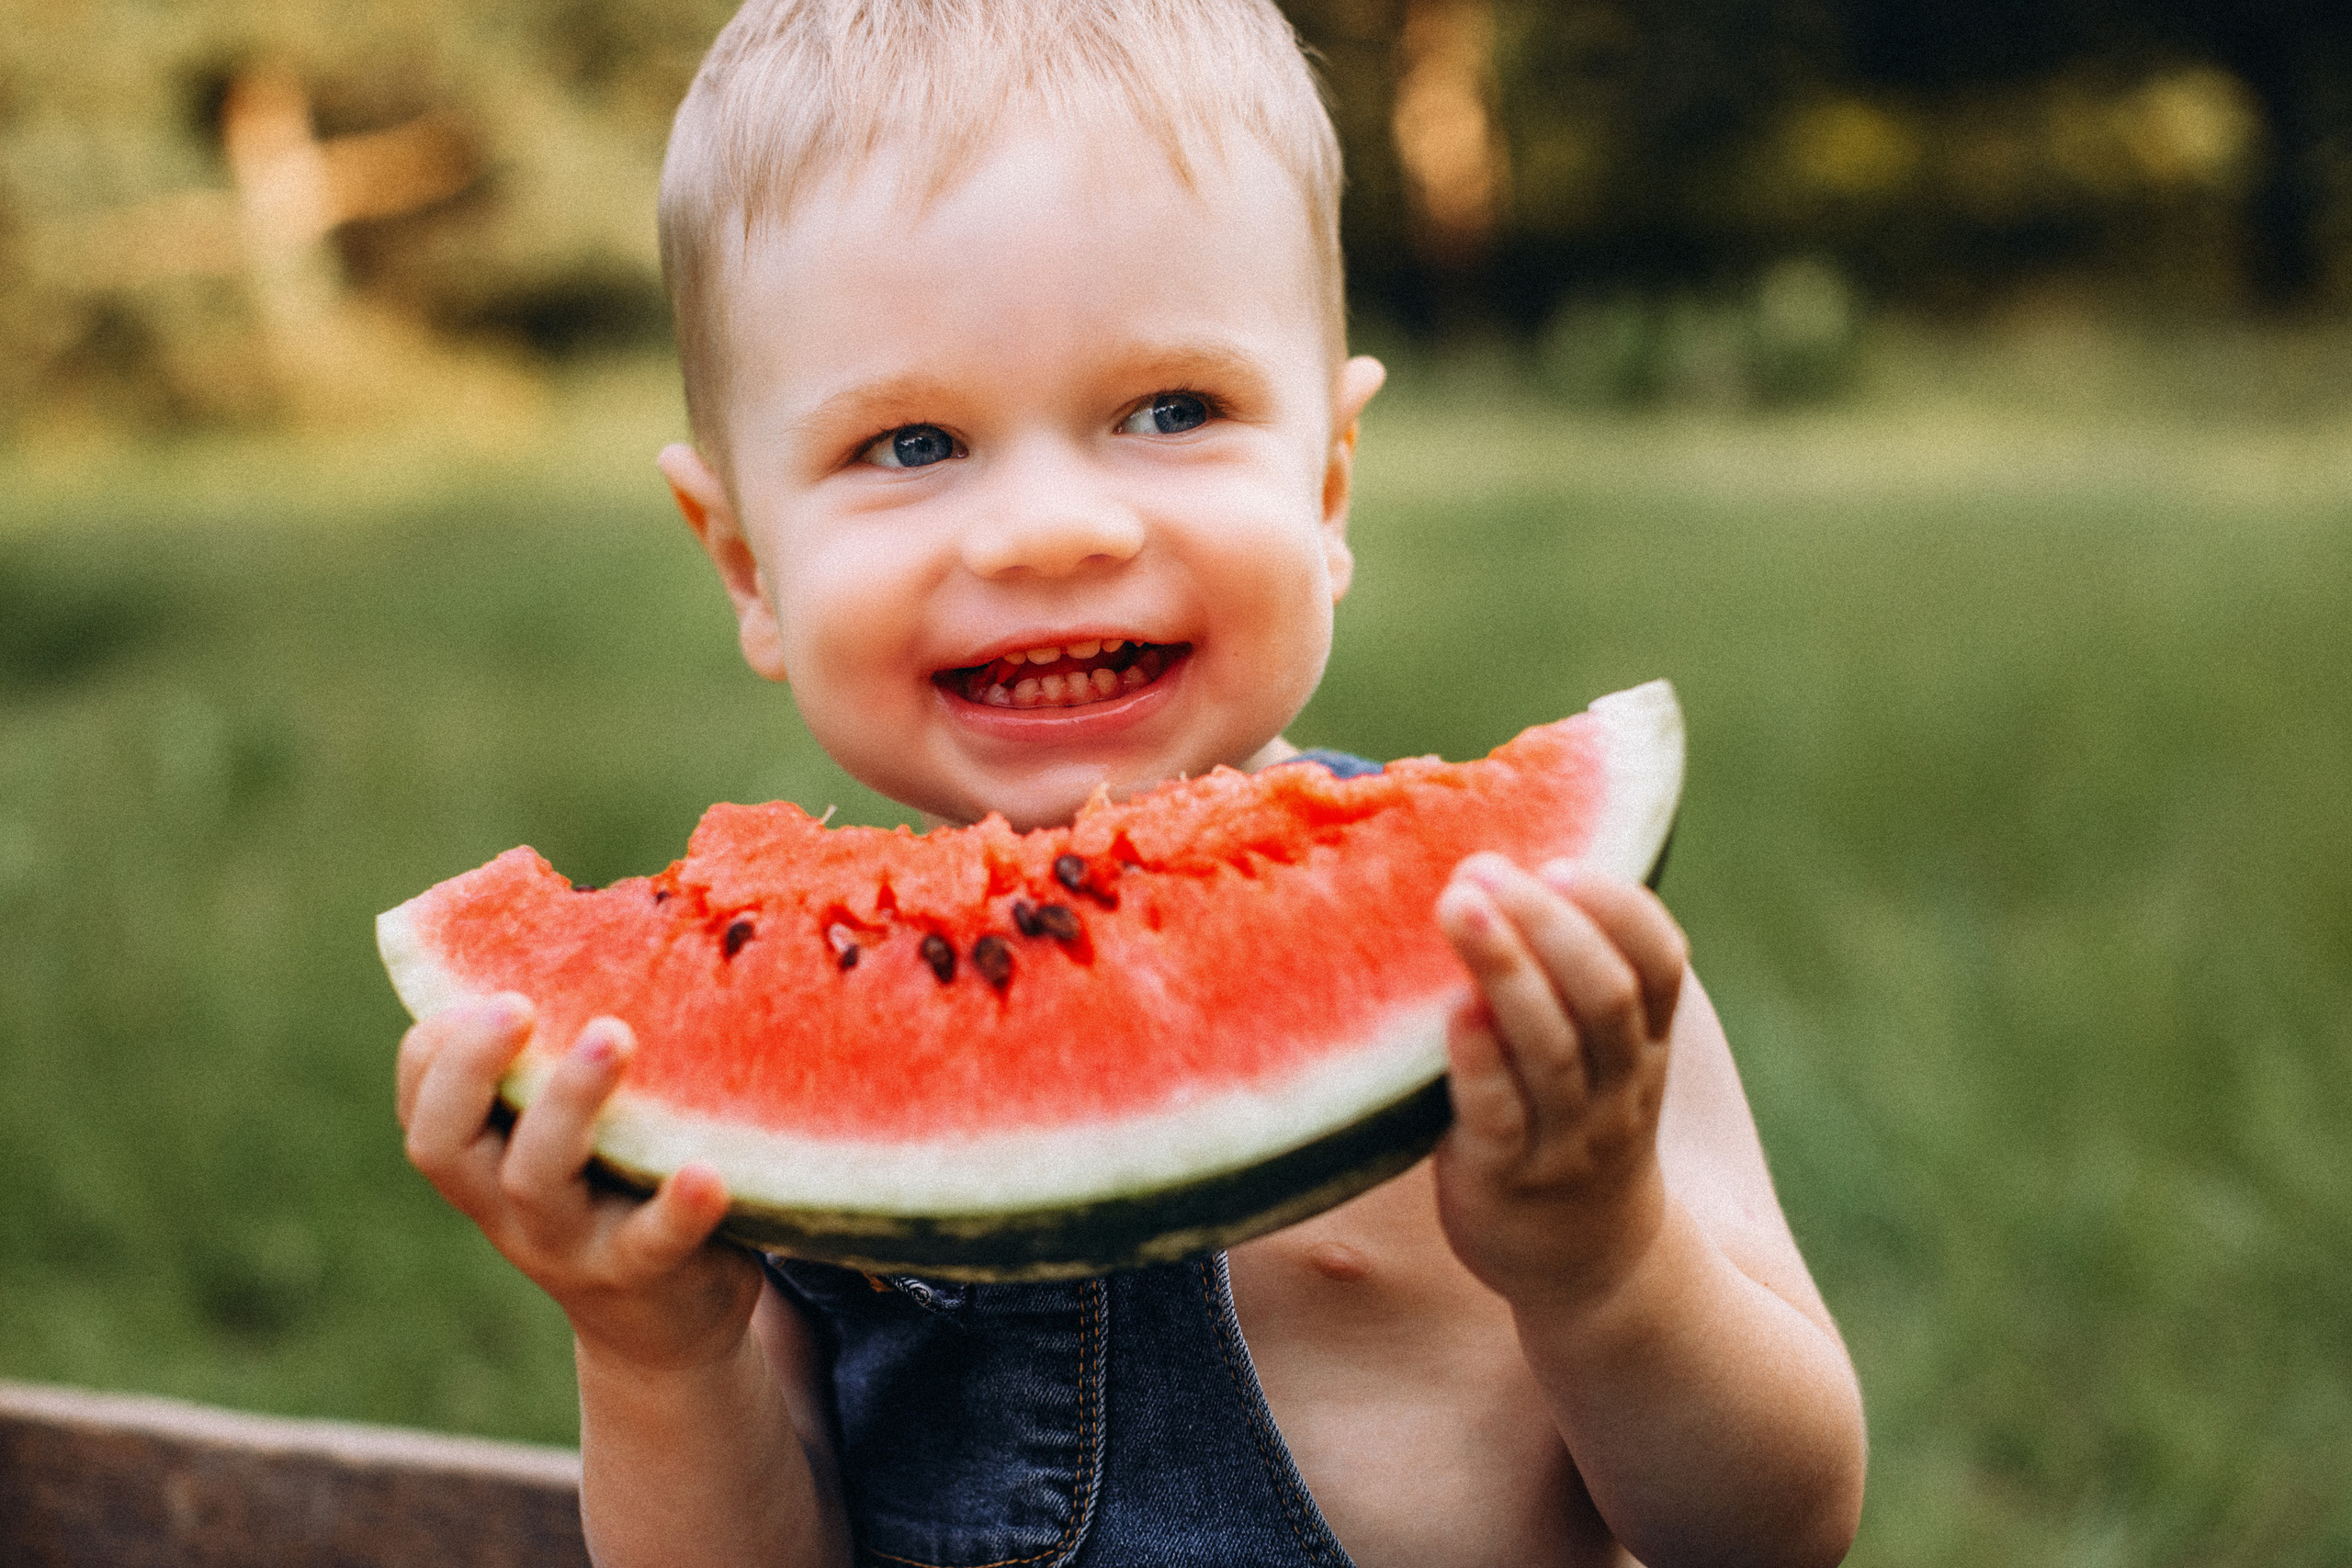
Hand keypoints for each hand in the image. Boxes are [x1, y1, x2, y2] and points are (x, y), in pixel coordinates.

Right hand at [395, 997, 765, 1372]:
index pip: (420, 1100)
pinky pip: (651, 1242)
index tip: (480, 989)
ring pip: (535, 1179)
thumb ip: (567, 1046)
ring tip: (612, 1035)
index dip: (434, 1048)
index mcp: (481, 1155)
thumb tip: (622, 907)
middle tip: (517, 1004)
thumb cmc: (619, 1181)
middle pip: (447, 1141)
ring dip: (567, 1104)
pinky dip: (676, 1208)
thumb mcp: (577, 1124)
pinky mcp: (643, 1274)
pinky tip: (707, 1171)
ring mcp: (565, 1243)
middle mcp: (503, 1202)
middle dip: (472, 1067)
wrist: (666, 1319)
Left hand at [1431, 853, 1688, 1307]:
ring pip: (1552, 1047)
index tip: (1559, 860)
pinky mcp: (1505, 1179)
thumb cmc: (1576, 1124)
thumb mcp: (1606, 1053)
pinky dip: (1479, 1058)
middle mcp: (1617, 1088)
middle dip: (1548, 922)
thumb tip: (1505, 860)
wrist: (1593, 1267)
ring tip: (1459, 903)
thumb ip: (1579, 973)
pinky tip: (1452, 1009)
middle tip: (1484, 867)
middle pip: (1603, 993)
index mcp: (1645, 1044)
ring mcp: (1566, 1138)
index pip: (1660, 961)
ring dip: (1506, 968)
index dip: (1617, 906)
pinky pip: (1498, 1114)